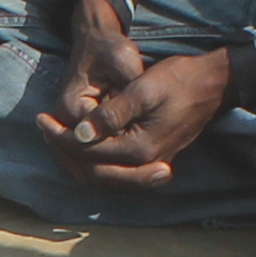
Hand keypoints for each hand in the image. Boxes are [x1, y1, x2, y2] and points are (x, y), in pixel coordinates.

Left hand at [38, 0, 226, 183]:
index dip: (61, 137)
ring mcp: (149, 163)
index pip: (88, 152)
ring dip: (75, 160)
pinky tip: (80, 143)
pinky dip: (92, 161)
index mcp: (140, 148)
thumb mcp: (144, 89)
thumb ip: (112, 114)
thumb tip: (81, 135)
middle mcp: (144, 163)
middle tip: (44, 127)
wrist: (212, 84)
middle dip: (63, 151)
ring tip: (55, 136)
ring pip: (101, 176)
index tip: (43, 119)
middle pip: (91, 172)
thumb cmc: (179, 79)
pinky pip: (114, 171)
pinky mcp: (150, 158)